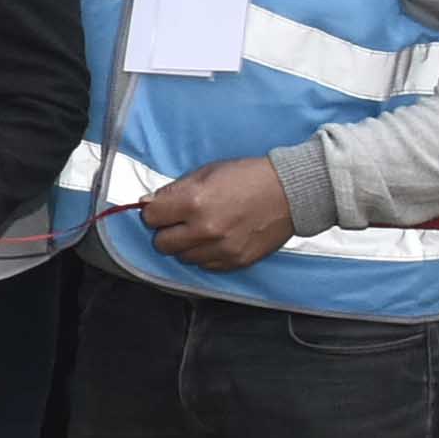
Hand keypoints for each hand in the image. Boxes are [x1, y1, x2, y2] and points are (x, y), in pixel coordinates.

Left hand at [136, 155, 298, 274]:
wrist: (290, 192)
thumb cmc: (249, 176)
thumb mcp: (207, 172)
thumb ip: (175, 190)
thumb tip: (148, 202)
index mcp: (194, 202)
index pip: (151, 217)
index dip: (154, 212)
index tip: (161, 210)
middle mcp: (205, 229)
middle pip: (162, 243)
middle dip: (166, 231)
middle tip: (178, 222)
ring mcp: (221, 249)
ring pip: (182, 257)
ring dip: (186, 245)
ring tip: (201, 230)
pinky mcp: (236, 262)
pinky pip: (205, 266)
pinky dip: (205, 255)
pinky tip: (215, 240)